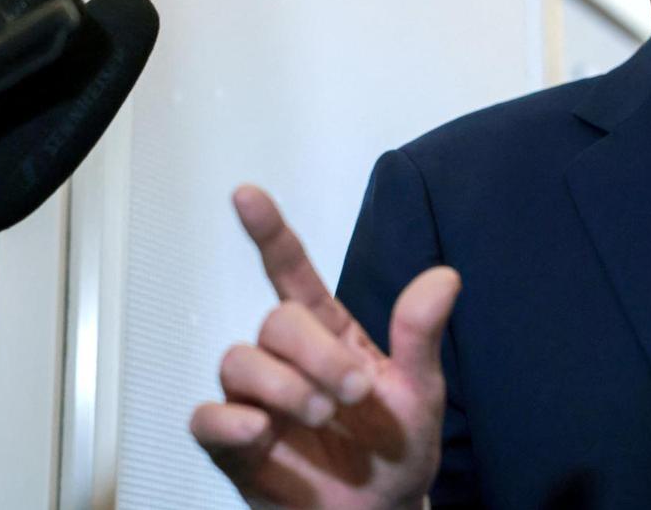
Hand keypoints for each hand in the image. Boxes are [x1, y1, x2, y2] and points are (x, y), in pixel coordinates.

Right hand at [191, 185, 459, 509]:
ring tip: (321, 417)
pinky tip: (263, 431)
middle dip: (315, 352)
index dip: (270, 233)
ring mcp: (258, 401)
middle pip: (275, 320)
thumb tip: (444, 277)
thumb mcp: (421, 394)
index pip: (293, 272)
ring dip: (284, 385)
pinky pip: (207, 418)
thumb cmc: (395, 455)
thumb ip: (421, 336)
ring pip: (238, 360)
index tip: (248, 195)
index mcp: (330, 336)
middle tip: (352, 393)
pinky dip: (229, 420)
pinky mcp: (235, 445)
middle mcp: (288, 361)